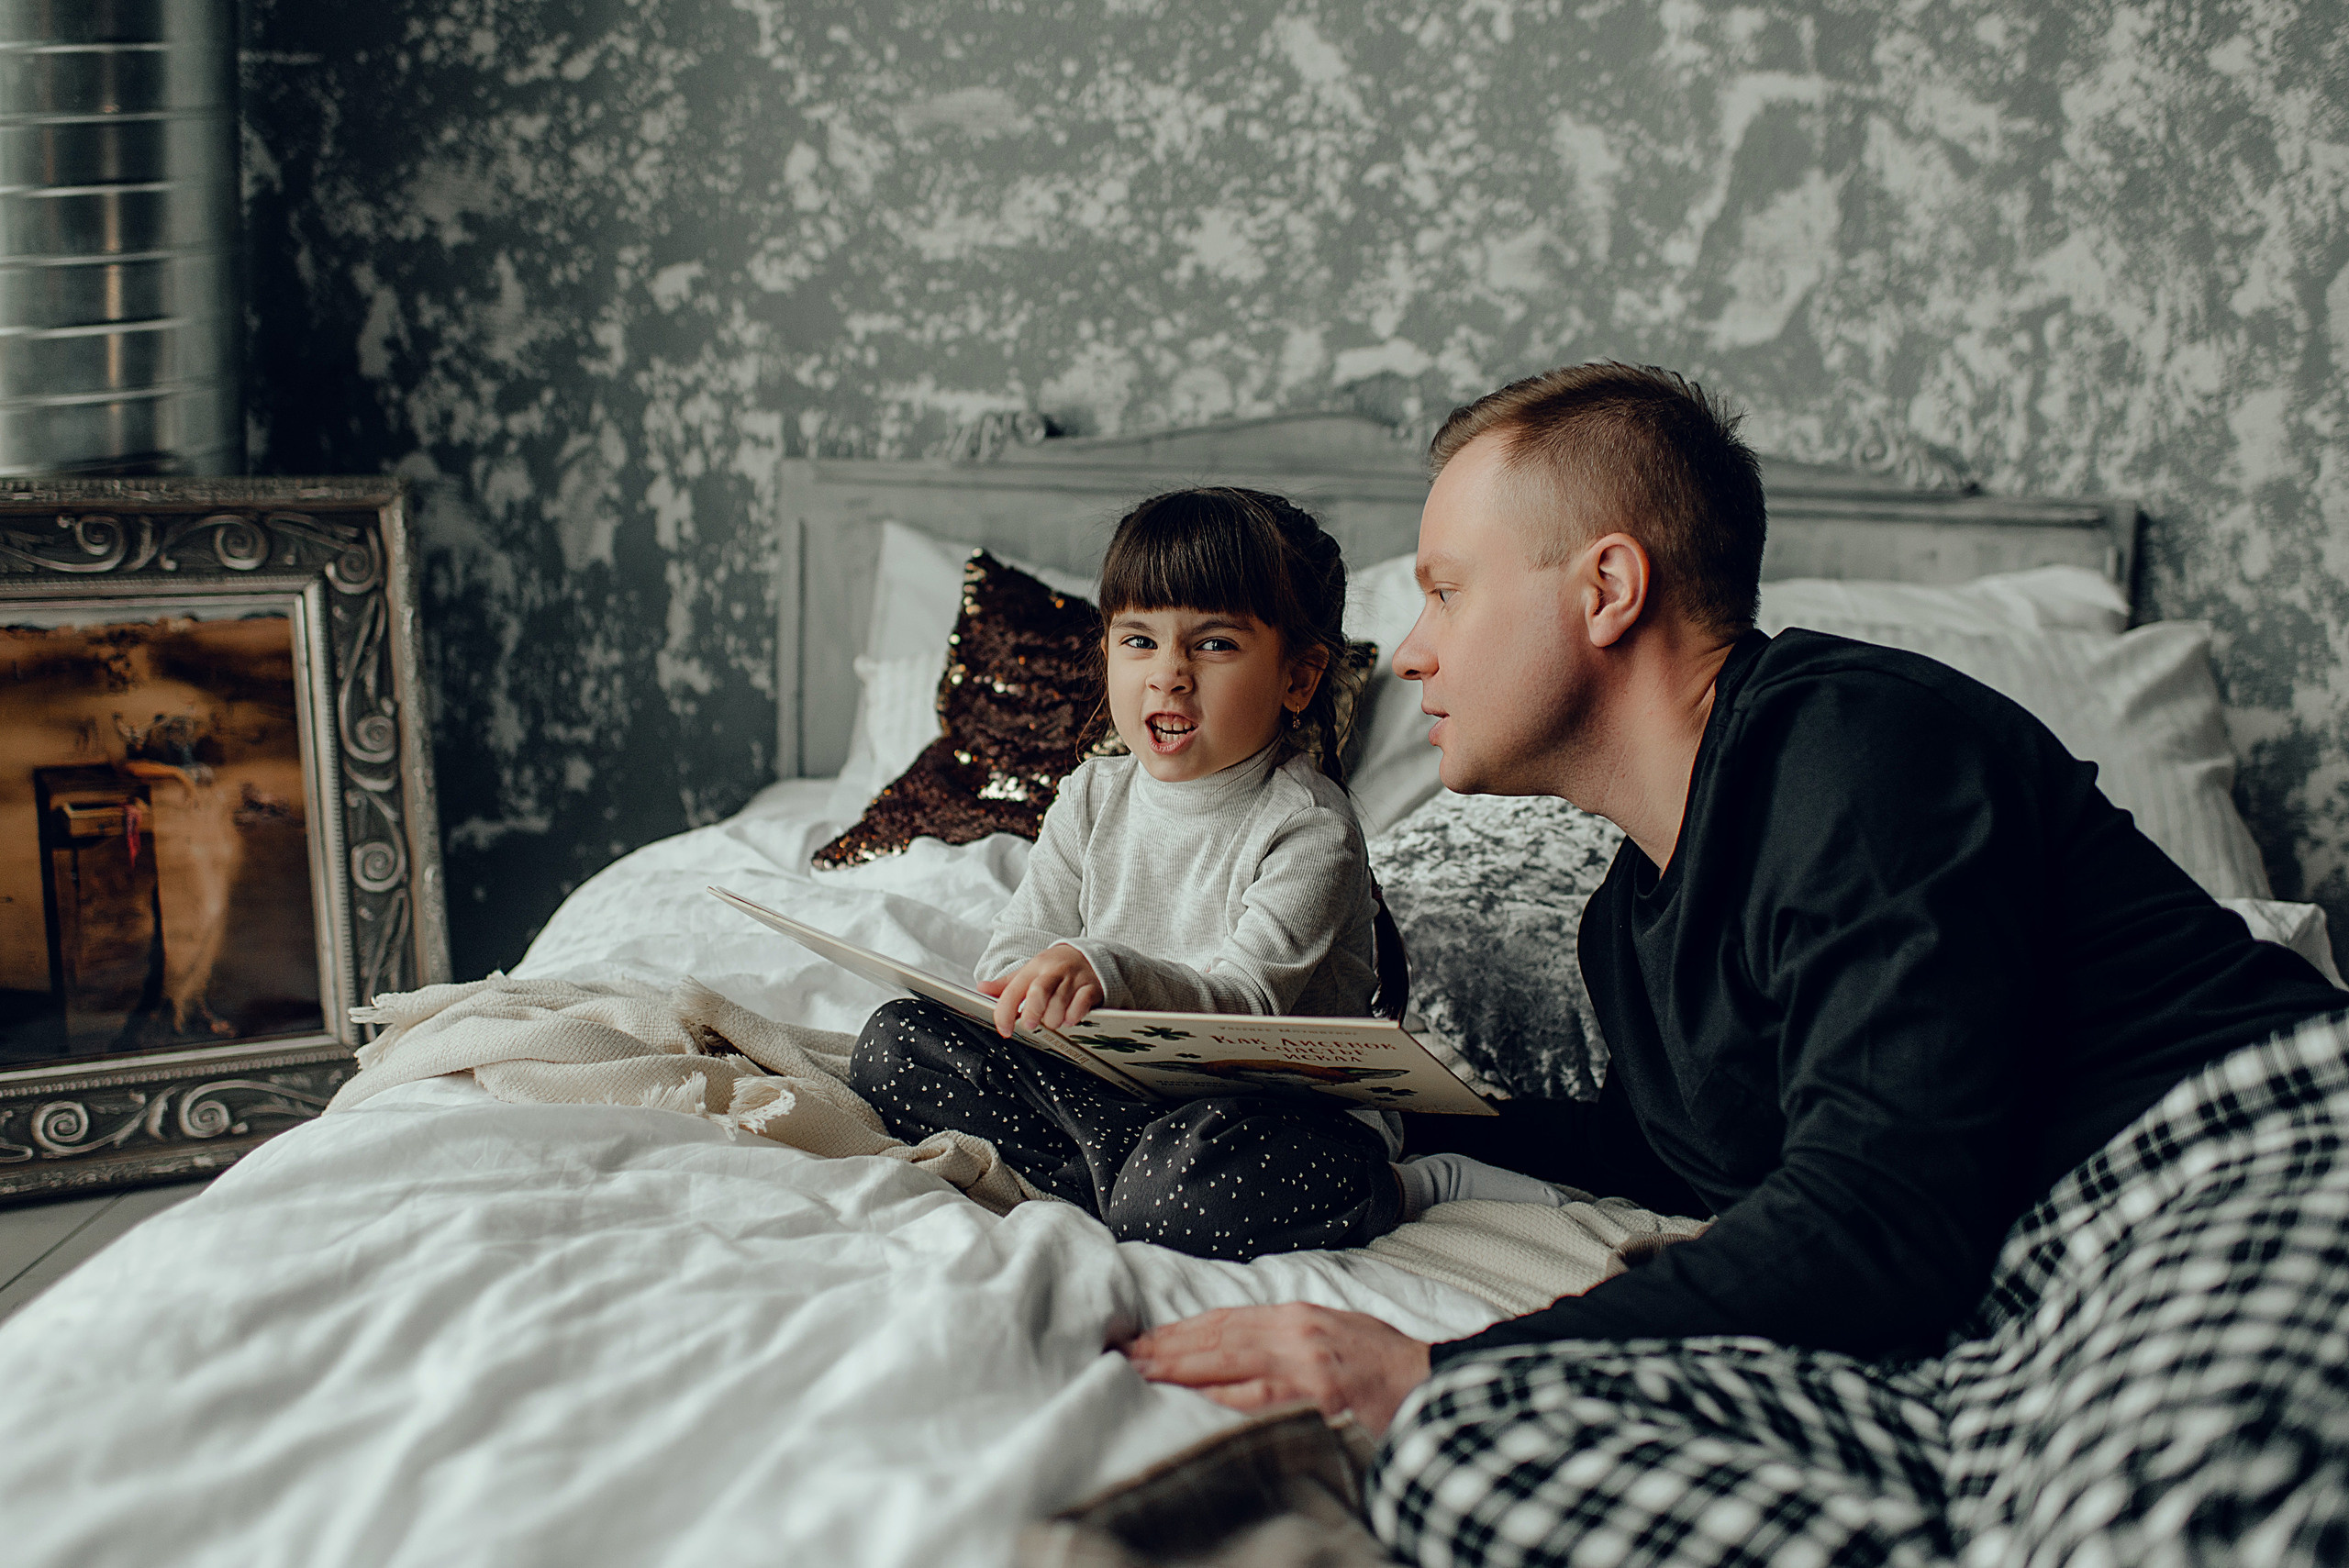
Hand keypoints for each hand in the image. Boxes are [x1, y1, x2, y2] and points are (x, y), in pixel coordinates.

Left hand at [976, 943, 1102, 1036]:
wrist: (1088, 955)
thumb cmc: (1054, 968)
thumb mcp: (1030, 971)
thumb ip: (1007, 983)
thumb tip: (982, 988)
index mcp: (1034, 968)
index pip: (1014, 989)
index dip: (1005, 1011)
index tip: (1004, 1029)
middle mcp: (1054, 972)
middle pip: (1039, 992)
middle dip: (1032, 1013)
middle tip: (1030, 1025)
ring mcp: (1074, 979)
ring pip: (1060, 1003)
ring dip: (1054, 1019)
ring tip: (1053, 1021)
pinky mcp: (1091, 987)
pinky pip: (1082, 1004)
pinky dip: (1074, 1016)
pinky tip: (1070, 1018)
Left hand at [1120, 1304, 1432, 1436]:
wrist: (1430, 1386)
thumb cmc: (1383, 1364)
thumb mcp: (1331, 1332)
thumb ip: (1285, 1337)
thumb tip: (1232, 1348)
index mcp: (1297, 1318)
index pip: (1224, 1322)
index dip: (1179, 1331)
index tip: (1142, 1341)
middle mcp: (1294, 1337)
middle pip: (1216, 1340)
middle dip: (1166, 1350)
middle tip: (1124, 1357)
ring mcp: (1303, 1369)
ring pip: (1227, 1368)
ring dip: (1180, 1373)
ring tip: (1141, 1378)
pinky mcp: (1315, 1400)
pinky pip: (1256, 1403)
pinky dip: (1219, 1403)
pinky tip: (1188, 1405)